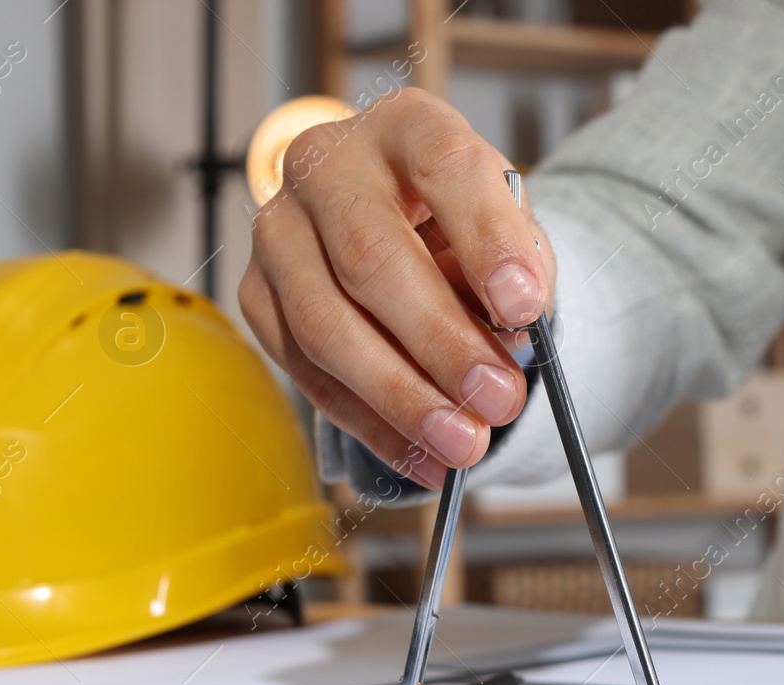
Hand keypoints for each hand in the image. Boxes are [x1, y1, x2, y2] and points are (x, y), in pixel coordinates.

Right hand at [238, 89, 555, 489]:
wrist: (409, 231)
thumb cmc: (466, 229)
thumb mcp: (512, 231)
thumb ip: (518, 270)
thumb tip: (507, 335)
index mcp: (407, 128)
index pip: (444, 167)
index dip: (486, 240)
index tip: (525, 308)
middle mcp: (328, 165)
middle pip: (373, 259)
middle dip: (442, 344)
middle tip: (499, 401)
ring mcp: (279, 228)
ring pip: (326, 325)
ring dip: (401, 398)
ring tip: (464, 444)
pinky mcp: (258, 292)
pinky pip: (306, 371)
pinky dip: (369, 424)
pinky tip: (421, 457)